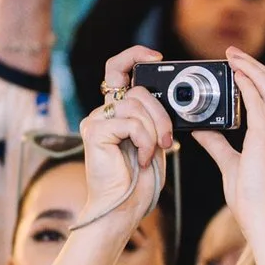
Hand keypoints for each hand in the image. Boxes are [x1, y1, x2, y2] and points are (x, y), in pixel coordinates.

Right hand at [79, 46, 176, 231]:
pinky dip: (145, 141)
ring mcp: (95, 121)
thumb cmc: (139, 180)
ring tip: (153, 152)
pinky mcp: (94, 132)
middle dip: (162, 115)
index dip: (135, 56)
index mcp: (116, 111)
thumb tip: (171, 98)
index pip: (118, 69)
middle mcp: (102, 112)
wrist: (124, 209)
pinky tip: (141, 159)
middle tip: (169, 139)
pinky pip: (131, 123)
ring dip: (155, 131)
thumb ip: (155, 116)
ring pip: (137, 106)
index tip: (158, 58)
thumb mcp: (154, 140)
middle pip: (139, 91)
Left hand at [194, 49, 264, 257]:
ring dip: (251, 69)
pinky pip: (258, 102)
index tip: (241, 70)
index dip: (260, 80)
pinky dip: (247, 84)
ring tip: (233, 57)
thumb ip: (218, 145)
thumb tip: (200, 130)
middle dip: (256, 67)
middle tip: (234, 55)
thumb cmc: (255, 202)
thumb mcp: (232, 167)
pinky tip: (234, 75)